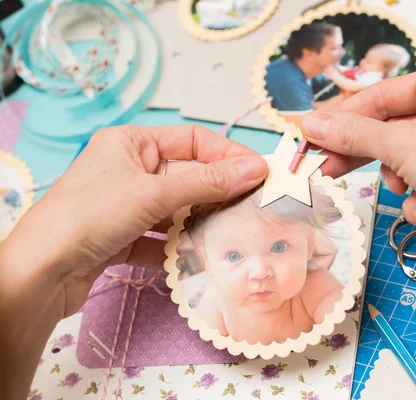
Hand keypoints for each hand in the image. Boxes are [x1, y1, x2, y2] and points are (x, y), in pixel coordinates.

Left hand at [1, 124, 266, 321]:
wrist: (41, 272)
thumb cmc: (89, 215)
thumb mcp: (154, 192)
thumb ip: (207, 182)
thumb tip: (255, 168)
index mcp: (131, 143)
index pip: (192, 141)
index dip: (227, 155)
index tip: (259, 172)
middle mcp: (129, 170)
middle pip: (187, 176)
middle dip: (217, 193)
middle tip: (253, 206)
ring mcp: (126, 205)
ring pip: (176, 209)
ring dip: (200, 223)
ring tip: (231, 234)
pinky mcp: (123, 236)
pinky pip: (161, 236)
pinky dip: (178, 247)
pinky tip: (196, 259)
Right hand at [300, 63, 415, 260]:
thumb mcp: (397, 146)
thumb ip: (351, 133)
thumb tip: (311, 124)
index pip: (381, 95)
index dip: (344, 119)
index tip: (313, 136)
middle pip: (392, 127)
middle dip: (365, 155)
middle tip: (327, 167)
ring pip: (407, 156)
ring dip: (400, 181)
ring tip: (408, 192)